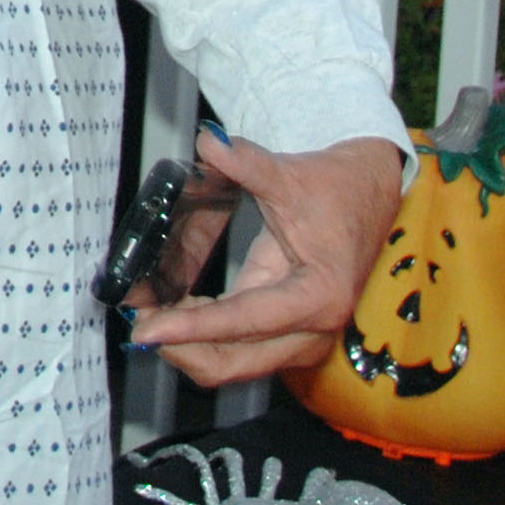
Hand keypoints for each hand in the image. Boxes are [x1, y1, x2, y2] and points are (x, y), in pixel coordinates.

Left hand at [125, 132, 400, 387]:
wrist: (368, 196)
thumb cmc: (337, 190)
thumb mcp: (290, 176)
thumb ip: (247, 162)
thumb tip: (210, 142)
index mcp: (317, 296)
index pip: (244, 321)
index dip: (192, 327)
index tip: (148, 329)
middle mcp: (312, 329)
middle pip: (234, 362)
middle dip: (181, 348)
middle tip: (136, 321)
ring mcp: (301, 337)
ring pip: (233, 362)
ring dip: (188, 345)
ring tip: (147, 311)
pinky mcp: (287, 333)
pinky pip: (237, 347)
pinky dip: (203, 335)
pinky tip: (175, 308)